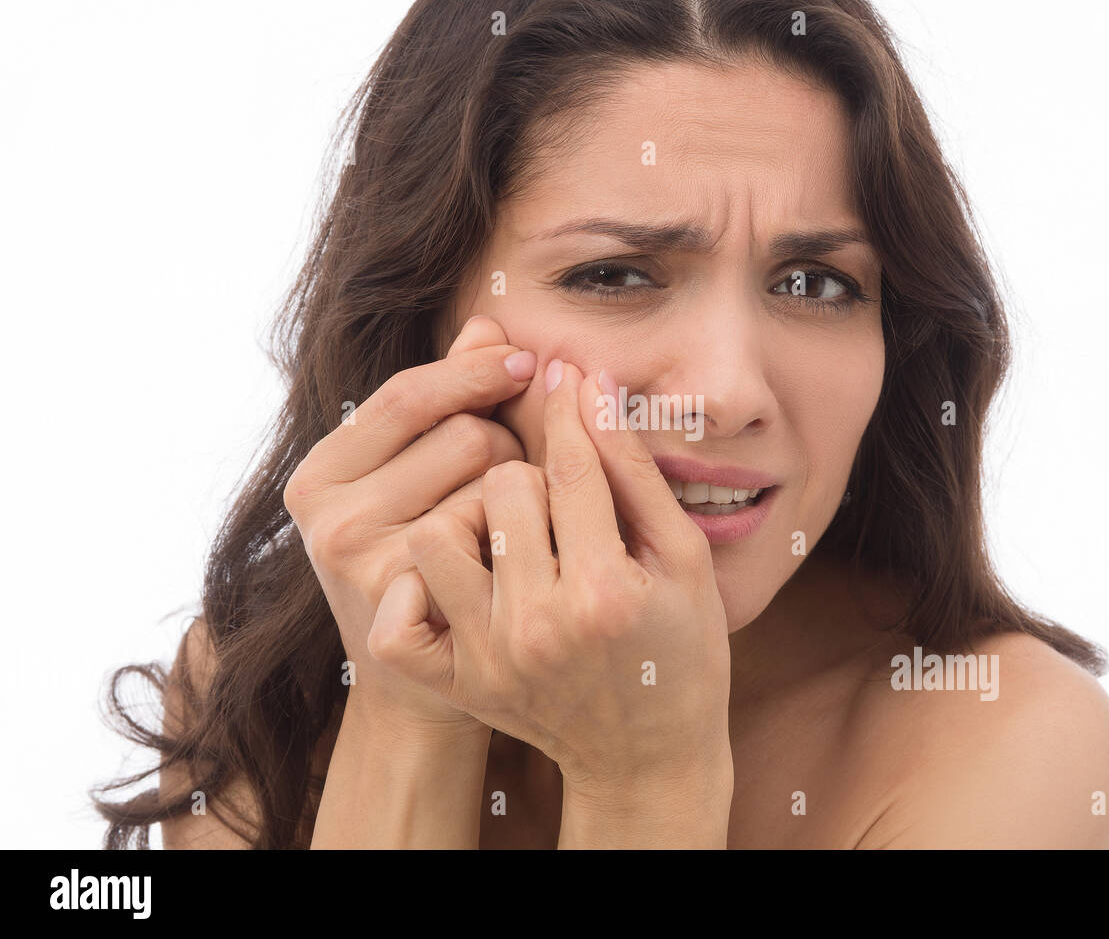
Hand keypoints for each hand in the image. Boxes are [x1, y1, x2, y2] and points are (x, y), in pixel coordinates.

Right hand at [283, 315, 534, 735]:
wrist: (424, 682)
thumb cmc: (429, 563)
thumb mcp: (418, 479)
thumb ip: (448, 400)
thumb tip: (487, 322)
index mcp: (320, 473)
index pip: (410, 395)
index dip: (474, 372)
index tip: (523, 360)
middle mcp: (326, 516)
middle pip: (465, 434)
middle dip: (504, 449)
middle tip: (498, 490)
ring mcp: (363, 564)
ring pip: (491, 481)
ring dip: (518, 496)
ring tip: (499, 531)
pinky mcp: (408, 601)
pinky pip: (500, 534)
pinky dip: (520, 540)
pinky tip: (506, 567)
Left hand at [368, 359, 732, 790]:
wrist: (648, 755)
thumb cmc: (681, 647)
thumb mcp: (684, 559)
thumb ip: (634, 472)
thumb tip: (587, 386)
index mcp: (605, 590)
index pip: (570, 463)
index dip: (568, 408)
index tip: (562, 374)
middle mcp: (538, 625)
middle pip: (502, 485)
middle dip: (531, 470)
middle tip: (556, 493)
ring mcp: (490, 656)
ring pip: (440, 532)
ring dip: (473, 516)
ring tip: (509, 533)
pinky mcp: (459, 680)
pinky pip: (403, 613)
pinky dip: (422, 586)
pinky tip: (463, 576)